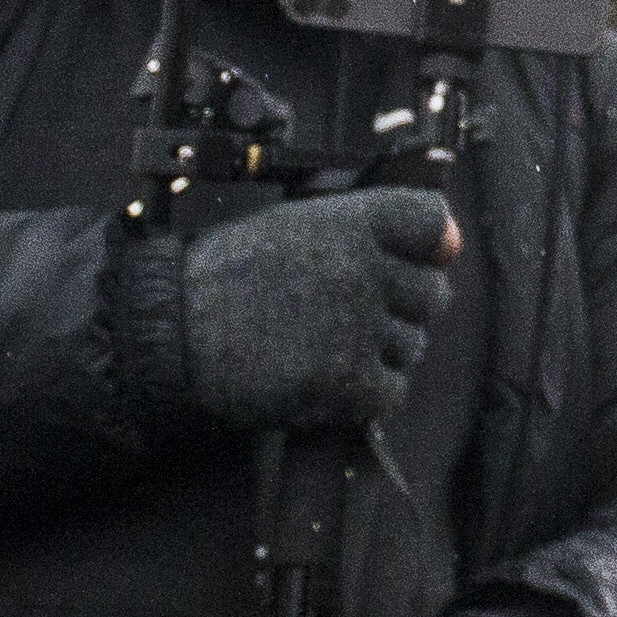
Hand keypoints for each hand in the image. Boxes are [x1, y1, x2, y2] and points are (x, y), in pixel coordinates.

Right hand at [179, 188, 455, 432]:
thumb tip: (449, 244)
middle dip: (401, 308)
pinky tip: (326, 379)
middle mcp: (360, 268)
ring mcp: (355, 327)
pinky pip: (392, 392)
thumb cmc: (224, 279)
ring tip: (322, 345)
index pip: (430, 224)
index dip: (430, 245)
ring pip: (413, 345)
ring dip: (380, 352)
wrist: (166, 334)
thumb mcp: (291, 227)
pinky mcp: (345, 381)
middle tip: (348, 316)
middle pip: (432, 293)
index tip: (421, 258)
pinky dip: (367, 394)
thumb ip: (363, 230)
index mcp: (347, 222)